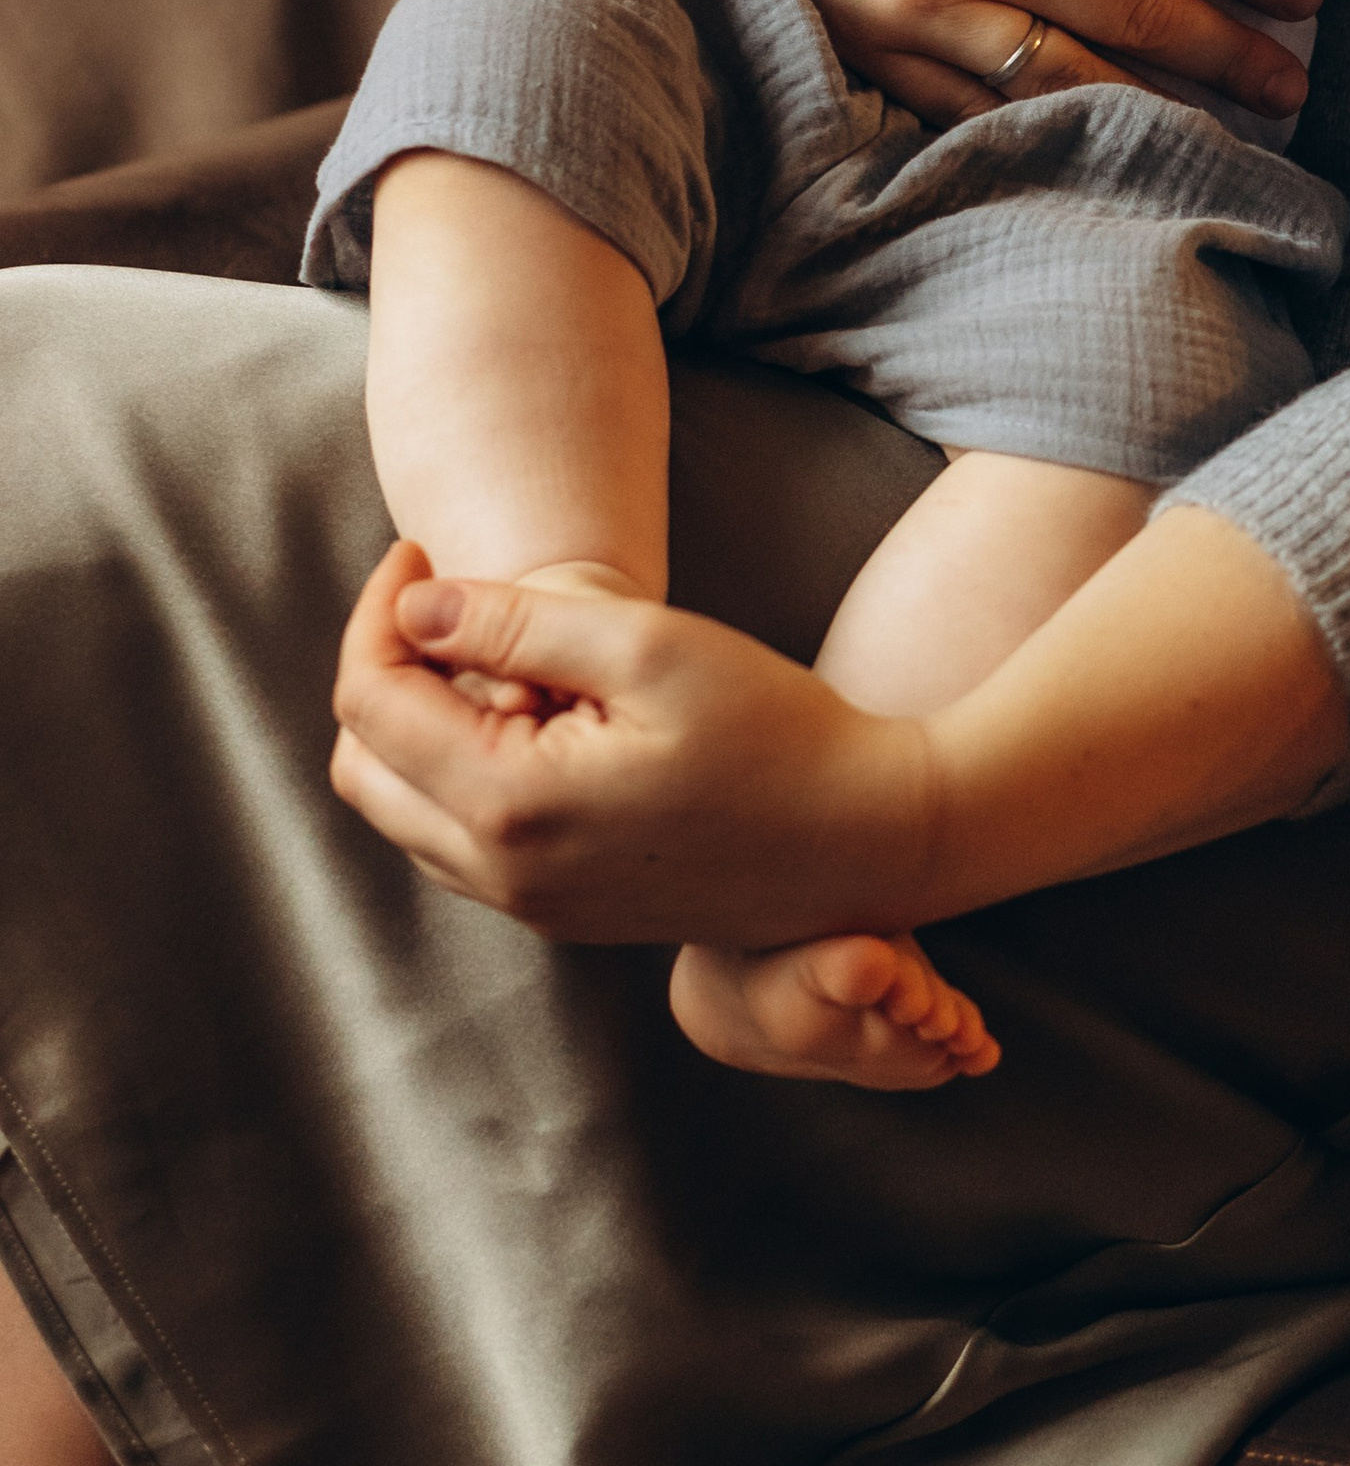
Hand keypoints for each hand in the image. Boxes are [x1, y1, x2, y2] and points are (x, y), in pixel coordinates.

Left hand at [329, 542, 936, 944]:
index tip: (419, 553)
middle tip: (435, 596)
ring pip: (402, 811)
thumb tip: (413, 609)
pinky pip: (457, 843)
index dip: (378, 613)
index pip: (371, 703)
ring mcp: (534, 906)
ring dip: (412, 725)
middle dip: (380, 668)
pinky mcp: (564, 912)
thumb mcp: (647, 645)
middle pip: (363, 767)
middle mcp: (506, 876)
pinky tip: (524, 713)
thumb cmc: (775, 730)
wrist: (869, 836)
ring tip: (482, 650)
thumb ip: (513, 623)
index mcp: (513, 807)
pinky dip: (454, 771)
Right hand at [592, 0, 1322, 125]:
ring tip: (1224, 134)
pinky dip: (1048, 134)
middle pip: (1147, 22)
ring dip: (1161, 115)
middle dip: (1235, 58)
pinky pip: (980, 112)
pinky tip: (1099, 147)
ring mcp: (932, 13)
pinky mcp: (878, 50)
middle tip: (1296, 84)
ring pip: (1075, 85)